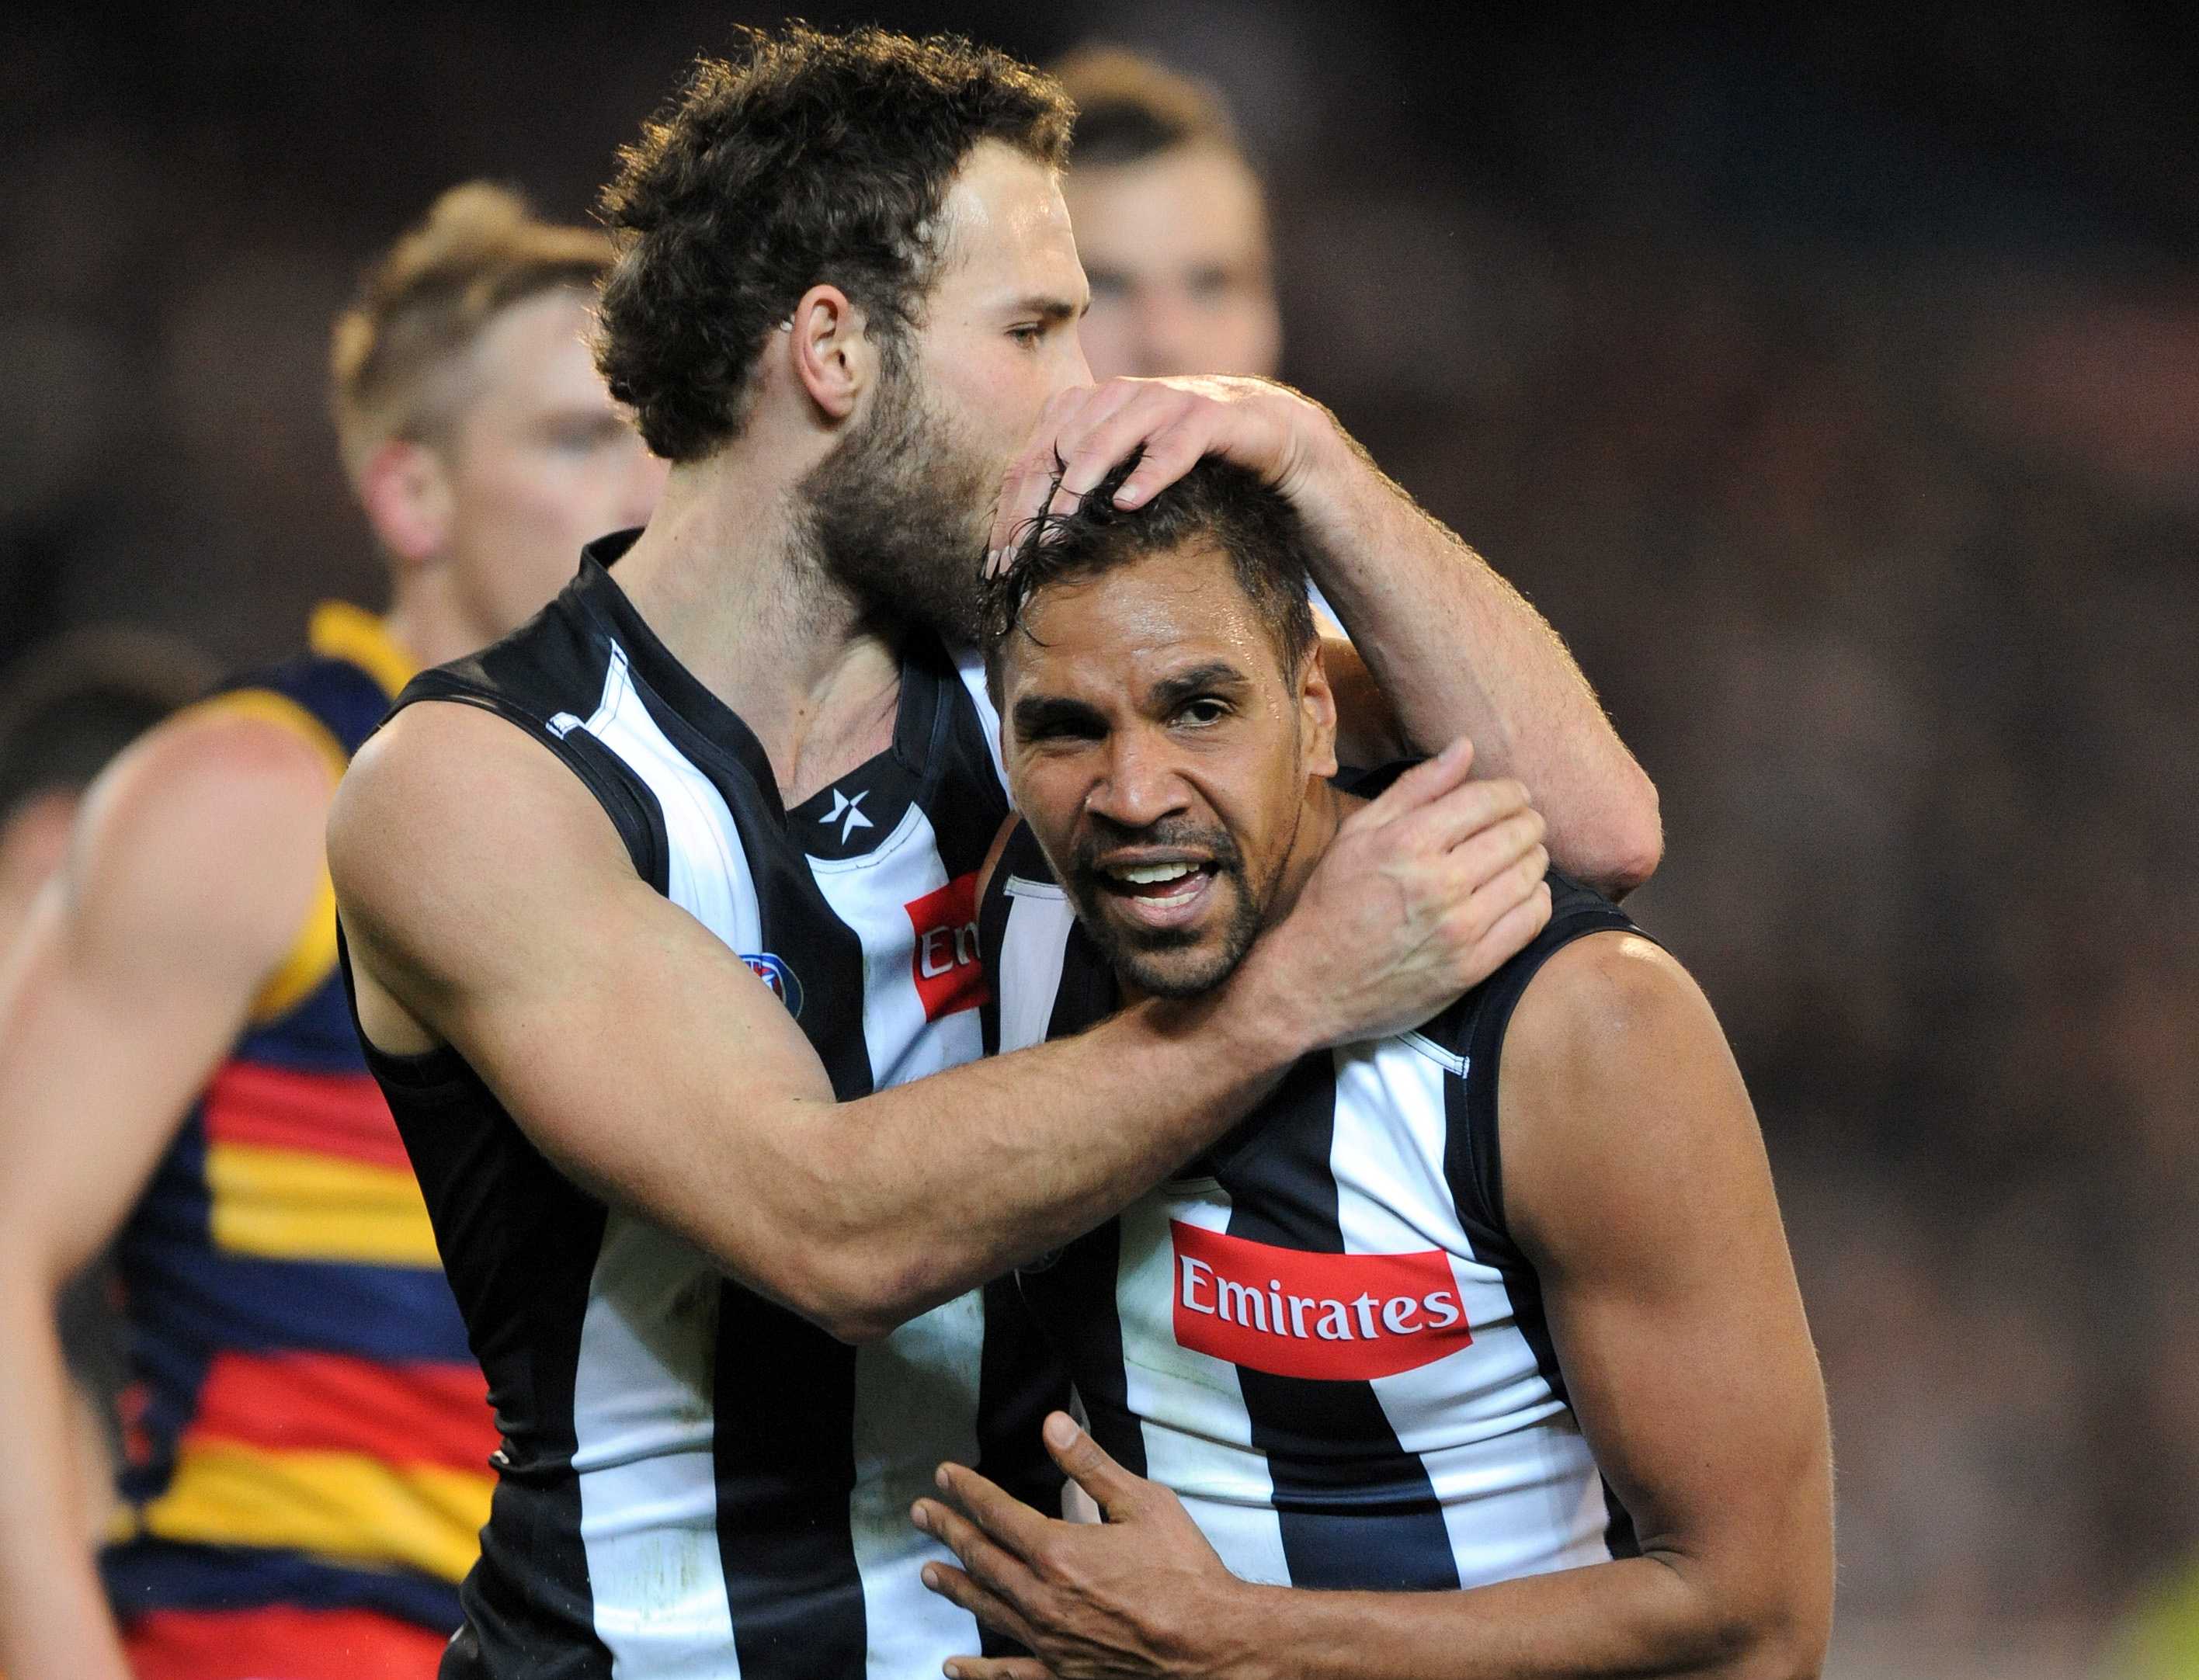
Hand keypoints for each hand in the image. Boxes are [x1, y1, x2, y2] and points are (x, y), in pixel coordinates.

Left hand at [912, 1412, 1256, 1679]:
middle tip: (921, 1514)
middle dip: (949, 1530)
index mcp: (1059, 1552)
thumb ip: (1091, 1465)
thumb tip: (1053, 1425)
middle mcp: (1043, 1598)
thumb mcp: (1144, 1504)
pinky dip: (978, 1673)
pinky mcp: (1064, 1673)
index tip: (945, 1475)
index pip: (998, 1513)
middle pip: (982, 1557)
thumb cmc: (1186, 1573)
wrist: (1213, 1645)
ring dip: (955, 1586)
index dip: (968, 1491)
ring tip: (928, 1573)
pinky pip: (1011, 1674)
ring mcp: (1050, 1641)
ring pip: (988, 1608)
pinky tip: (955, 1668)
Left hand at [985, 376, 1334, 569]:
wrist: (1259, 428)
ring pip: (1106, 438)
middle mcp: (1118, 395)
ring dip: (1079, 481)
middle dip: (1035, 505)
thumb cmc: (1179, 452)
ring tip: (1060, 521)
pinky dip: (1148, 474)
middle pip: (1058, 448)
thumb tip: (1021, 540)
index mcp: (1086, 407)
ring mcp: (1161, 401)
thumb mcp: (1121, 465)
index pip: (1033, 458)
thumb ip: (1077, 484)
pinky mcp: (1205, 417)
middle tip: (1021, 554)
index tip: (998, 561)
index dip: (1011, 509)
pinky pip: (1171, 447)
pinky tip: (1128, 502)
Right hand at [1236, 738, 1550, 1051]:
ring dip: (1533, 858)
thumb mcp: (1359, 833)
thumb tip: (1465, 747)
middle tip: (1522, 824)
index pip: (1488, 799)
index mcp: (1408, 842)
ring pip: (1531, 875)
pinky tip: (1520, 894)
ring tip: (1520, 857)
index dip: (1510, 791)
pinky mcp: (1472, 967)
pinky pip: (1532, 920)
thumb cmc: (1334, 900)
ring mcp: (1459, 929)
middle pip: (1518, 834)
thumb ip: (1415, 787)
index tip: (1513, 795)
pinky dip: (1537, 899)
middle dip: (1527, 821)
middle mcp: (1439, 883)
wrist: (1313, 982)